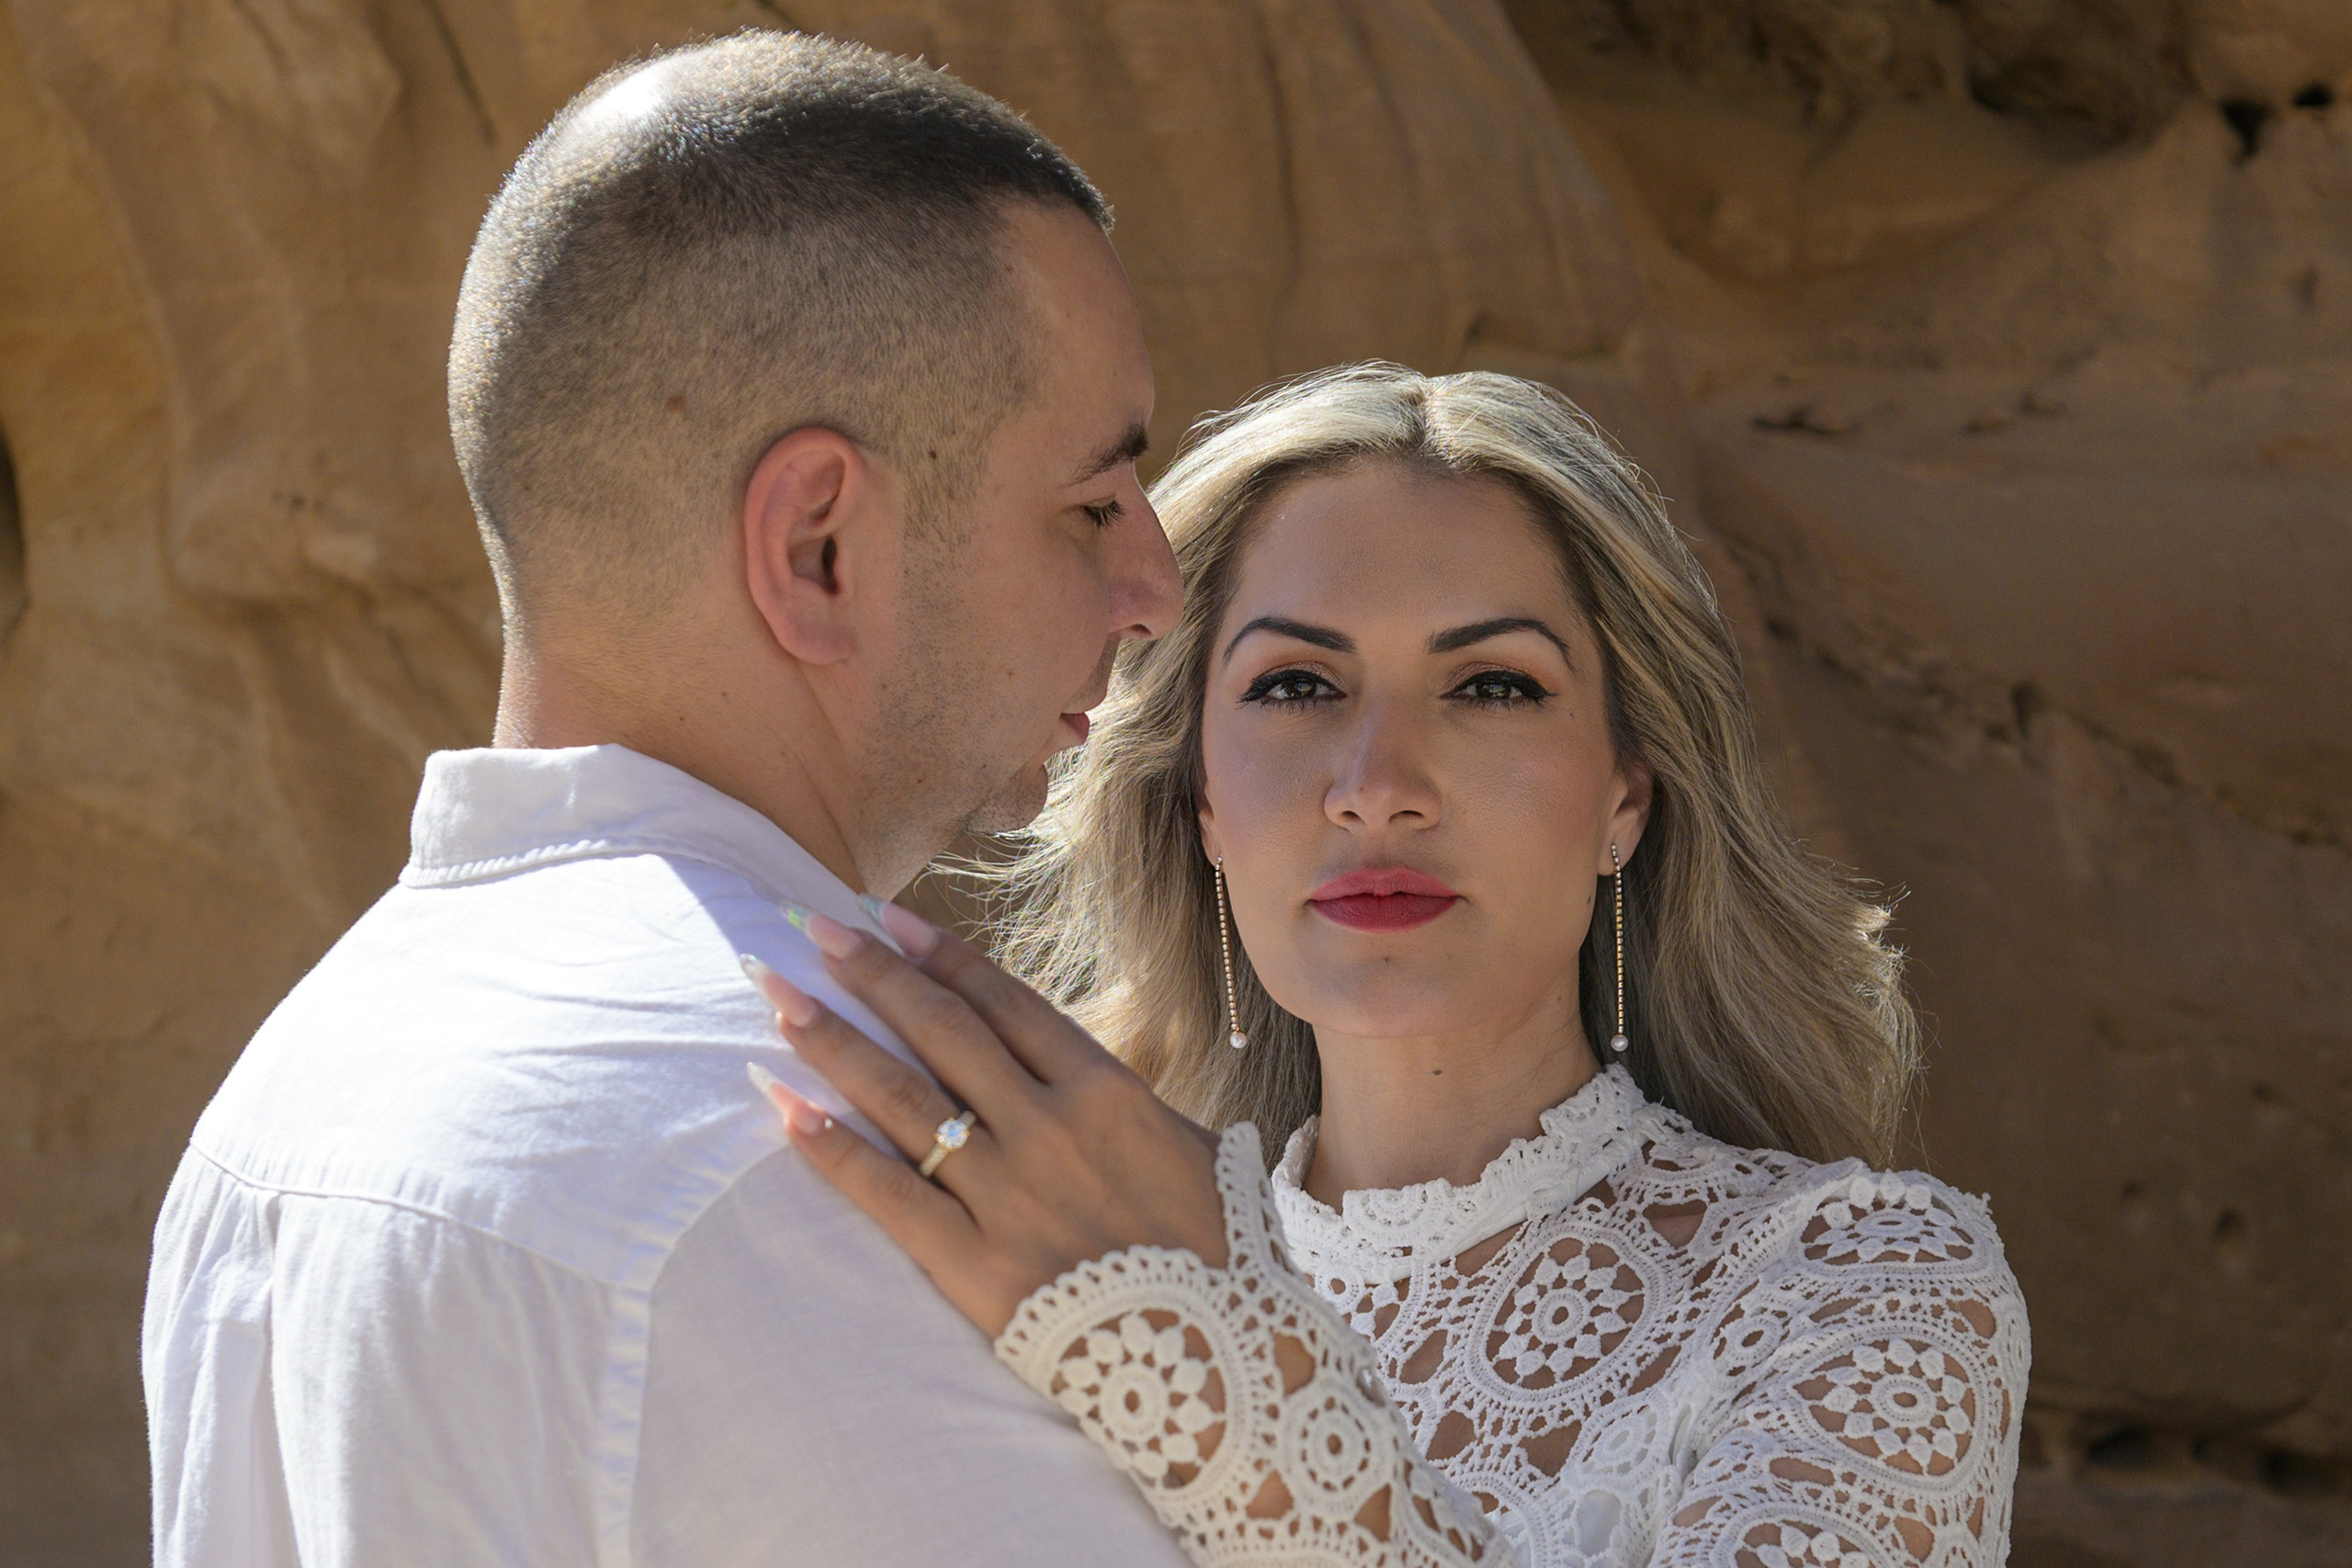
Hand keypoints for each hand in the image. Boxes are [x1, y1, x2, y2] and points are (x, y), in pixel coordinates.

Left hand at [743, 904, 1226, 1336]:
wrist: (1230, 1363)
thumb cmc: (1225, 1260)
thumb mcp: (1199, 1155)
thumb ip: (1131, 1112)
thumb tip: (1089, 1082)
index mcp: (1107, 1092)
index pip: (1005, 1004)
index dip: (940, 956)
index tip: (887, 919)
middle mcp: (1050, 1128)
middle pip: (942, 1032)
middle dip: (872, 973)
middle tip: (812, 928)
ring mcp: (1009, 1195)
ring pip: (902, 1098)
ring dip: (834, 1039)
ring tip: (777, 994)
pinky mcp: (977, 1267)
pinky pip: (888, 1195)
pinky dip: (833, 1148)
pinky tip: (784, 1107)